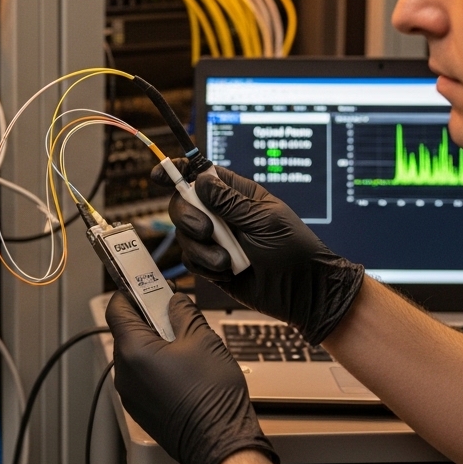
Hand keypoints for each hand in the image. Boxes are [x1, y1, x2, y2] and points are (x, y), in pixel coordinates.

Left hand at [106, 291, 277, 463]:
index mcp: (133, 350)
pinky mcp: (140, 408)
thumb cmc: (212, 396)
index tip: (145, 284)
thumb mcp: (202, 339)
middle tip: (172, 310)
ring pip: (134, 355)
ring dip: (153, 341)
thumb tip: (174, 300)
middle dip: (147, 317)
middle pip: (125, 332)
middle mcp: (124, 373)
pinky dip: (155, 364)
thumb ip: (182, 312)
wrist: (219, 442)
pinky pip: (141, 376)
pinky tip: (182, 367)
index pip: (116, 308)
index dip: (130, 292)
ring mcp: (130, 393)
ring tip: (184, 341)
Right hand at [151, 162, 366, 344]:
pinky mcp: (211, 264)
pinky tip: (228, 272)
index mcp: (237, 195)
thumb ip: (229, 202)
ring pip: (184, 236)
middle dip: (188, 217)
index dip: (179, 171)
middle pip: (183, 204)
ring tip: (229, 261)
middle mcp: (222, 215)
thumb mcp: (264, 220)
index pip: (202, 175)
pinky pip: (191, 261)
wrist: (302, 292)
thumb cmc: (294, 250)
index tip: (161, 174)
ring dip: (203, 250)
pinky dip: (206, 267)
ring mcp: (216, 240)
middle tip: (206, 230)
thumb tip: (200, 180)